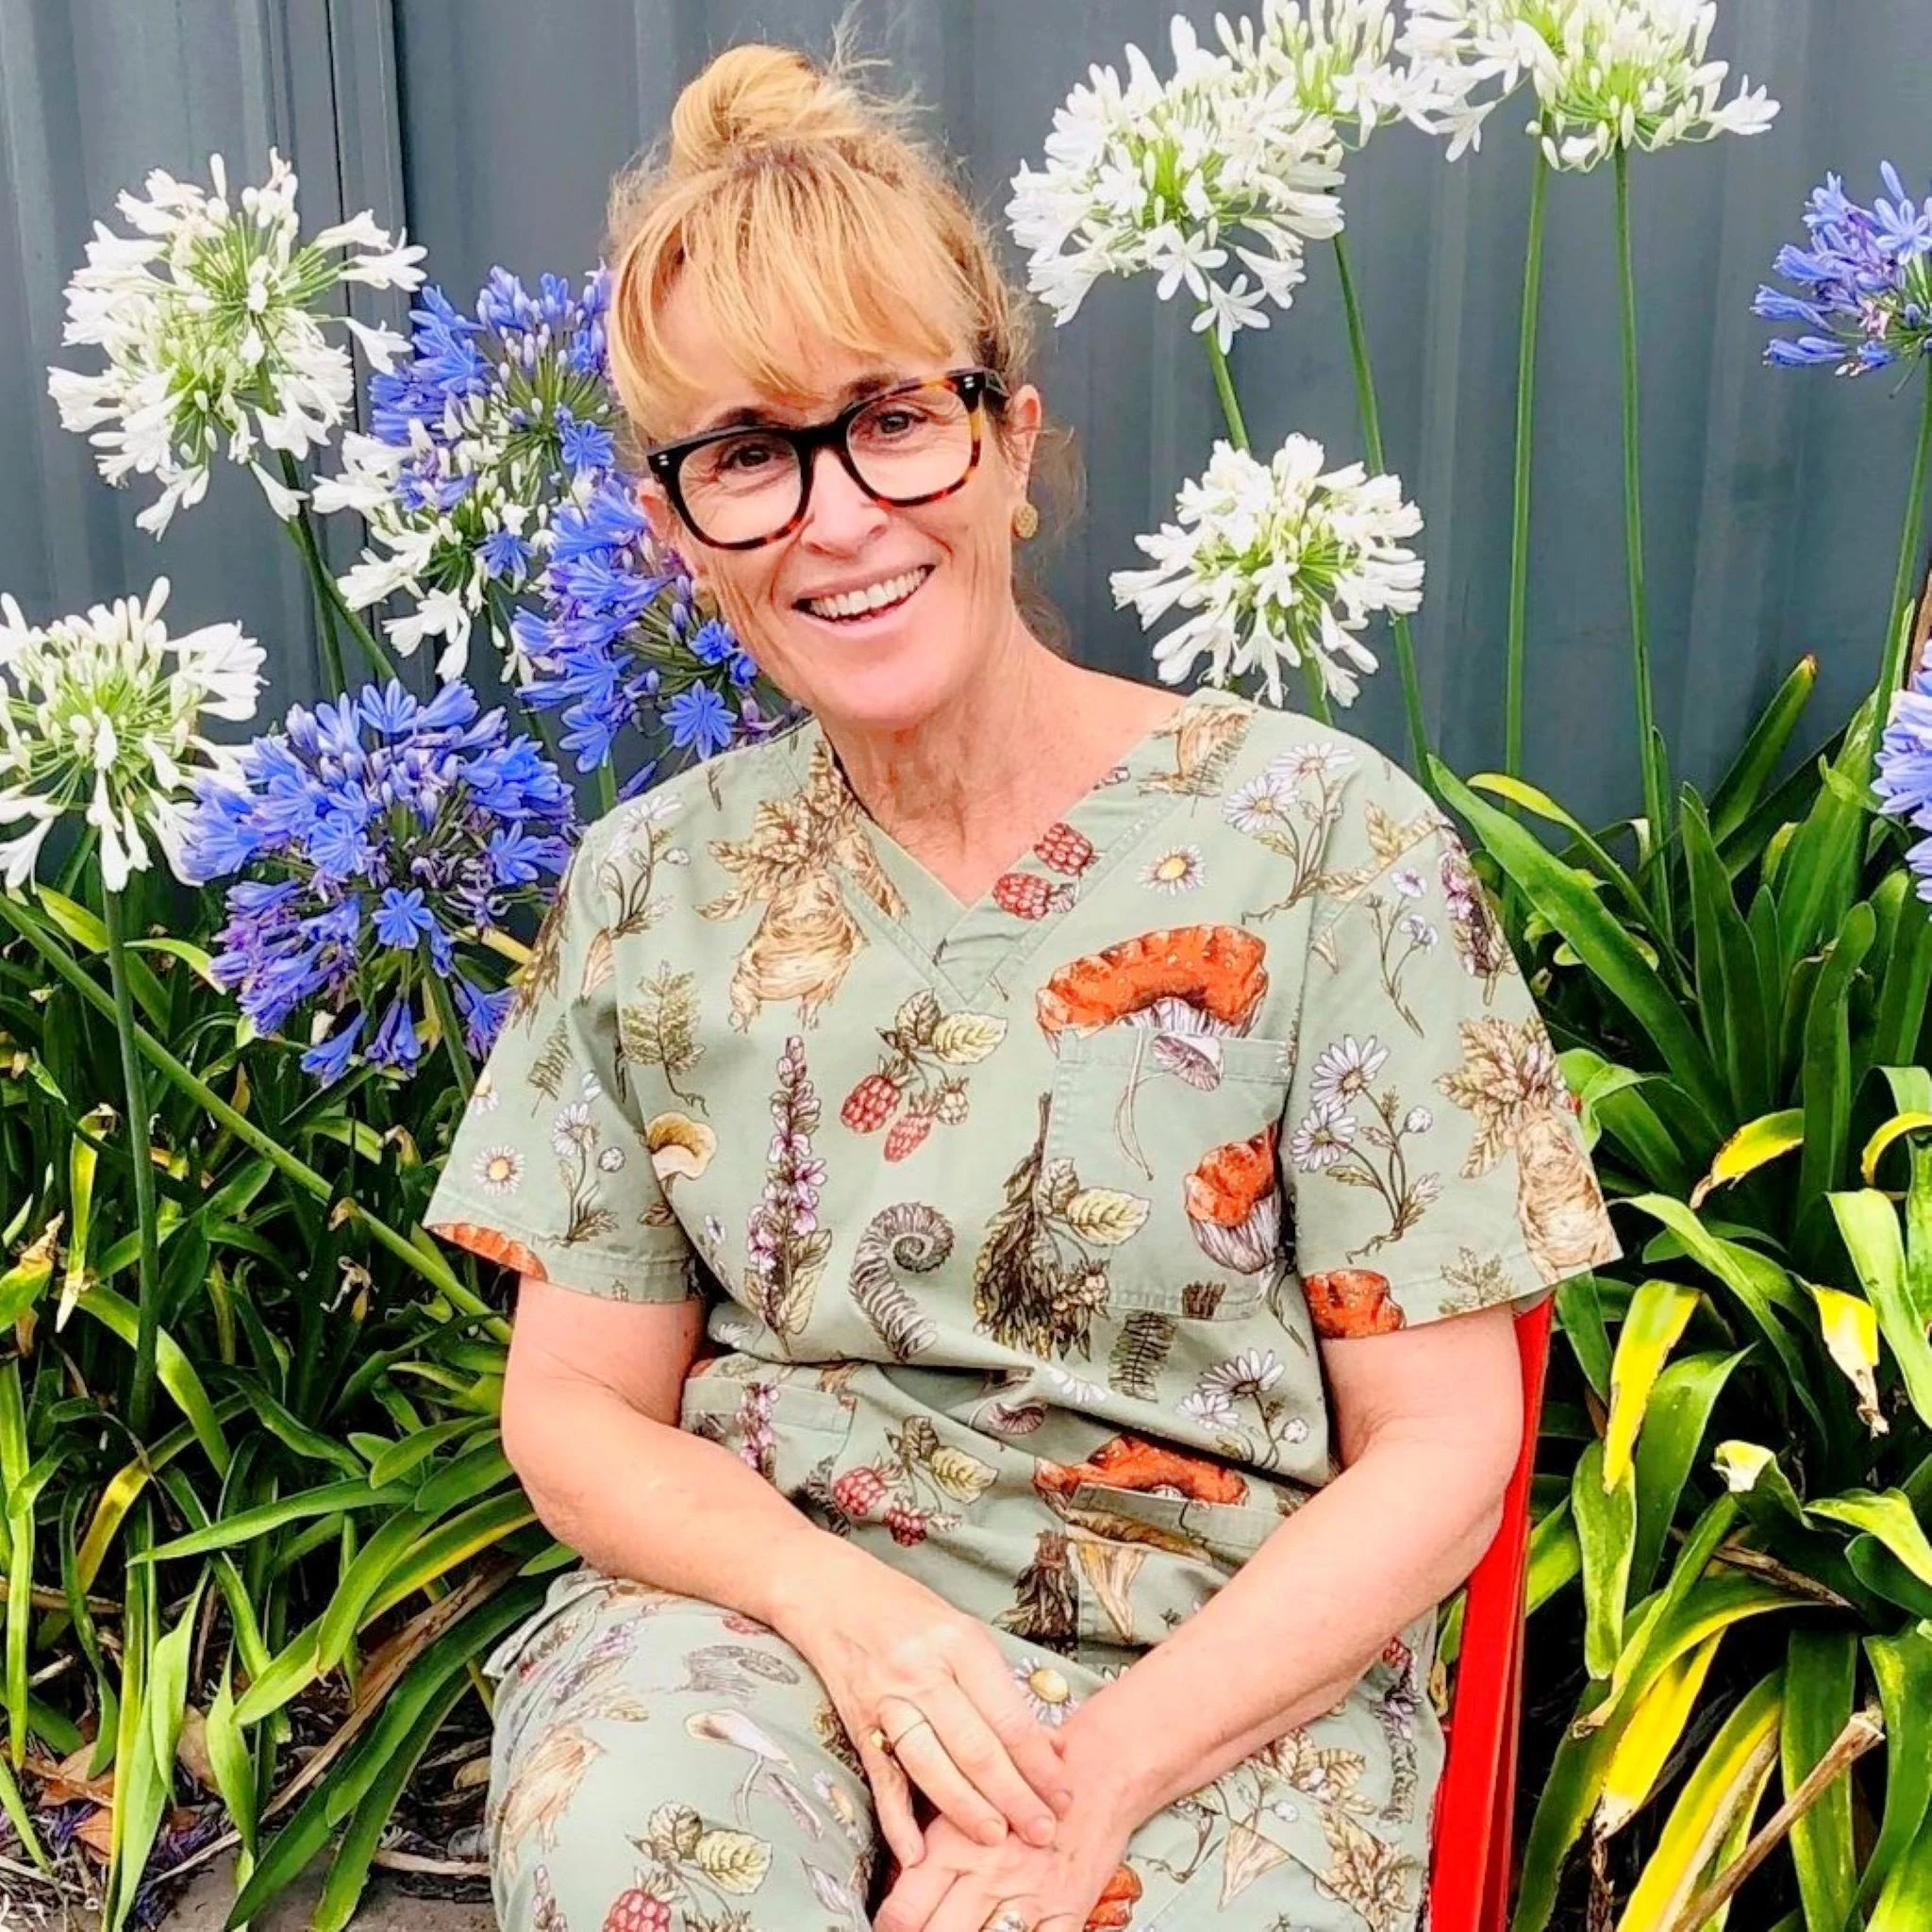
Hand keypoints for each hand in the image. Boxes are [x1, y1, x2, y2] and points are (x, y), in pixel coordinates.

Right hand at [768, 1543, 1075, 1871]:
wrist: (833, 1593)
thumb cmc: (909, 1611)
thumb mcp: (962, 1631)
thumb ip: (998, 1687)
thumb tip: (1047, 1747)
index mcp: (960, 1643)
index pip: (1008, 1716)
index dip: (1040, 1764)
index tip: (1064, 1796)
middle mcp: (923, 1671)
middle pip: (976, 1747)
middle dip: (1014, 1796)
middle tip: (1042, 1832)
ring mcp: (887, 1699)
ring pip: (931, 1766)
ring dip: (966, 1810)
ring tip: (996, 1841)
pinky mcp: (857, 1721)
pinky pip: (881, 1777)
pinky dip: (896, 1820)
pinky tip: (915, 1854)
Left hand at [872, 1801, 1135, 1931]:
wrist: (1098, 1770)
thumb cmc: (1028, 1782)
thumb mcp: (968, 1799)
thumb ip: (931, 1845)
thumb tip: (899, 1889)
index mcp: (954, 1843)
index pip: (903, 1911)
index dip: (888, 1930)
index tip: (888, 1931)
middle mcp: (988, 1873)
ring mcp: (1028, 1896)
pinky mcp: (1066, 1911)